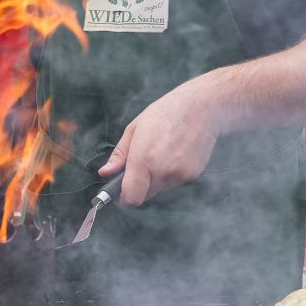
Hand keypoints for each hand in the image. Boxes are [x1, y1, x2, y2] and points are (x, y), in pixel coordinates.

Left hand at [100, 77, 225, 206]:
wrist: (201, 107)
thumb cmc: (164, 113)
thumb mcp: (134, 129)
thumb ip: (119, 155)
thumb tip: (105, 173)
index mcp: (143, 158)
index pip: (131, 197)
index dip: (124, 199)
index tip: (121, 194)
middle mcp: (162, 170)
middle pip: (144, 195)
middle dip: (139, 186)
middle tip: (142, 165)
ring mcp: (179, 174)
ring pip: (159, 189)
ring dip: (155, 179)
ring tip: (162, 153)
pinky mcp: (192, 175)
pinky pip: (174, 183)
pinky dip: (171, 174)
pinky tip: (175, 154)